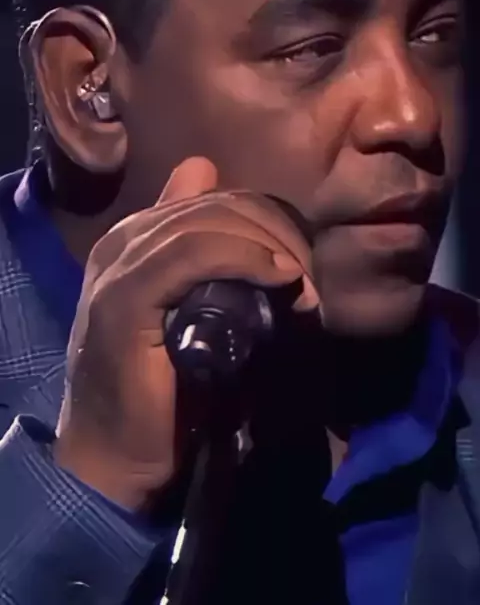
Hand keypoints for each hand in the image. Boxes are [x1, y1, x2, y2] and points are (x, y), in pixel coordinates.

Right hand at [54, 157, 318, 509]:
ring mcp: (118, 266)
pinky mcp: (123, 298)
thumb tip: (264, 248)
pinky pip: (192, 254)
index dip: (264, 216)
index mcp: (135, 238)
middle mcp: (123, 240)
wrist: (110, 460)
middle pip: (215, 205)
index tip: (300, 260)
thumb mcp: (195, 321)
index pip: (212, 197)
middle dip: (276, 231)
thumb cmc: (161, 396)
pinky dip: (244, 258)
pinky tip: (278, 277)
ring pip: (207, 221)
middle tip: (311, 278)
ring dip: (269, 245)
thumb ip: (216, 280)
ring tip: (303, 285)